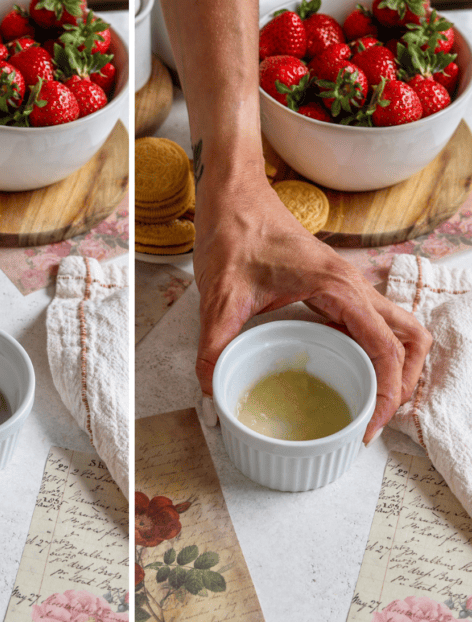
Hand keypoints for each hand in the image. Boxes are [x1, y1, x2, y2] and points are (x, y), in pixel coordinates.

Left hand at [193, 167, 432, 443]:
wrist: (233, 196)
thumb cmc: (234, 233)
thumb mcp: (220, 295)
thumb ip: (214, 345)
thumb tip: (213, 387)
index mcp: (338, 287)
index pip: (386, 347)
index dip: (388, 392)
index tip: (367, 426)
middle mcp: (353, 285)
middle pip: (409, 338)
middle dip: (404, 383)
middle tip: (374, 420)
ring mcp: (348, 284)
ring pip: (399, 328)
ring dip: (397, 366)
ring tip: (371, 403)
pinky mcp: (335, 286)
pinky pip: (373, 322)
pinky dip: (377, 350)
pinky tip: (351, 372)